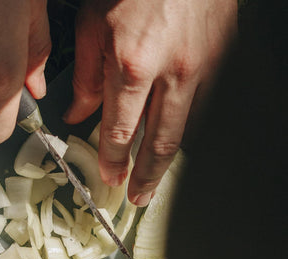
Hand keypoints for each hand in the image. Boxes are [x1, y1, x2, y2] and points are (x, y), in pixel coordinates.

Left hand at [63, 0, 236, 205]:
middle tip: (137, 198)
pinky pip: (200, 108)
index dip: (112, 161)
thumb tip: (77, 114)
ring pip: (183, 131)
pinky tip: (173, 145)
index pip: (118, 132)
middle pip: (158, 145)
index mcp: (132, 65)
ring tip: (154, 182)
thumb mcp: (92, 23)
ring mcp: (200, 68)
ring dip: (166, 163)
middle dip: (145, 178)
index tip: (109, 176)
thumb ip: (84, 76)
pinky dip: (184, 132)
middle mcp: (170, 73)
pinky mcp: (219, 60)